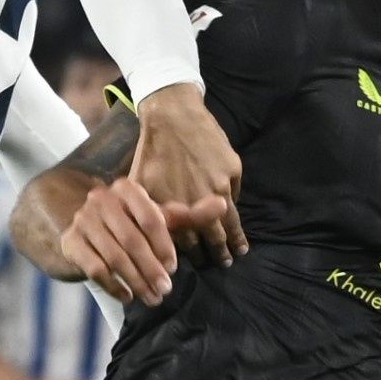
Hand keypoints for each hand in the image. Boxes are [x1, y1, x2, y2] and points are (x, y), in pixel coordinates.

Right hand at [57, 175, 186, 305]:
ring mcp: (82, 220)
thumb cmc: (134, 224)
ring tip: (151, 298)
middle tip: (164, 290)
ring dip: (136, 282)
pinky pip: (95, 269)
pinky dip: (114, 286)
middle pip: (132, 240)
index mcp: (127, 189)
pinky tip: (127, 297)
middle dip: (151, 269)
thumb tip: (219, 206)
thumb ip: (189, 216)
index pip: (150, 219)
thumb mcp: (160, 219)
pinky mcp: (70, 241)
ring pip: (114, 257)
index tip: (172, 268)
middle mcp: (101, 199)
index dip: (164, 246)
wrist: (92, 233)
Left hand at [128, 84, 242, 264]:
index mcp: (174, 208)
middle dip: (219, 253)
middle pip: (213, 235)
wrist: (172, 116)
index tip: (200, 263)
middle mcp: (197, 201)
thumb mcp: (139, 184)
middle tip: (225, 263)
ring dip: (236, 238)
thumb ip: (145, 211)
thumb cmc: (151, 149)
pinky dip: (235, 205)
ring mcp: (218, 185)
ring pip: (229, 219)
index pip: (187, 242)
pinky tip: (236, 215)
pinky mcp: (231, 169)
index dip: (194, 255)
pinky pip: (235, 192)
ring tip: (241, 251)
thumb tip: (147, 234)